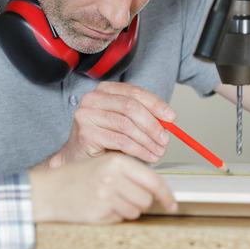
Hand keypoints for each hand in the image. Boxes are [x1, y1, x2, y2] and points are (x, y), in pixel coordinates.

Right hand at [29, 153, 177, 223]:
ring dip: (128, 210)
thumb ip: (129, 172)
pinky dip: (115, 217)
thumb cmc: (77, 177)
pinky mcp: (99, 213)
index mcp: (116, 161)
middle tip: (125, 197)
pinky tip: (101, 208)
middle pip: (146, 199)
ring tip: (109, 201)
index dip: (166, 195)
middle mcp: (112, 177)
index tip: (172, 204)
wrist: (49, 190)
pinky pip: (120, 219)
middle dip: (141, 201)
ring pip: (135, 211)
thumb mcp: (104, 164)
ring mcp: (105, 196)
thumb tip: (156, 187)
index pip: (153, 180)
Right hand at [48, 82, 175, 166]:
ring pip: (127, 125)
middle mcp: (92, 98)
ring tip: (158, 151)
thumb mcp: (125, 123)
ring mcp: (86, 115)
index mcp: (104, 90)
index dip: (156, 104)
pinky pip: (120, 141)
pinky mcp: (86, 133)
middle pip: (131, 107)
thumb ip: (143, 117)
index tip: (171, 117)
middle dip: (153, 124)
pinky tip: (147, 156)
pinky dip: (139, 150)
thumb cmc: (103, 140)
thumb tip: (168, 120)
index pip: (135, 92)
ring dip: (147, 140)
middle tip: (165, 139)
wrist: (78, 158)